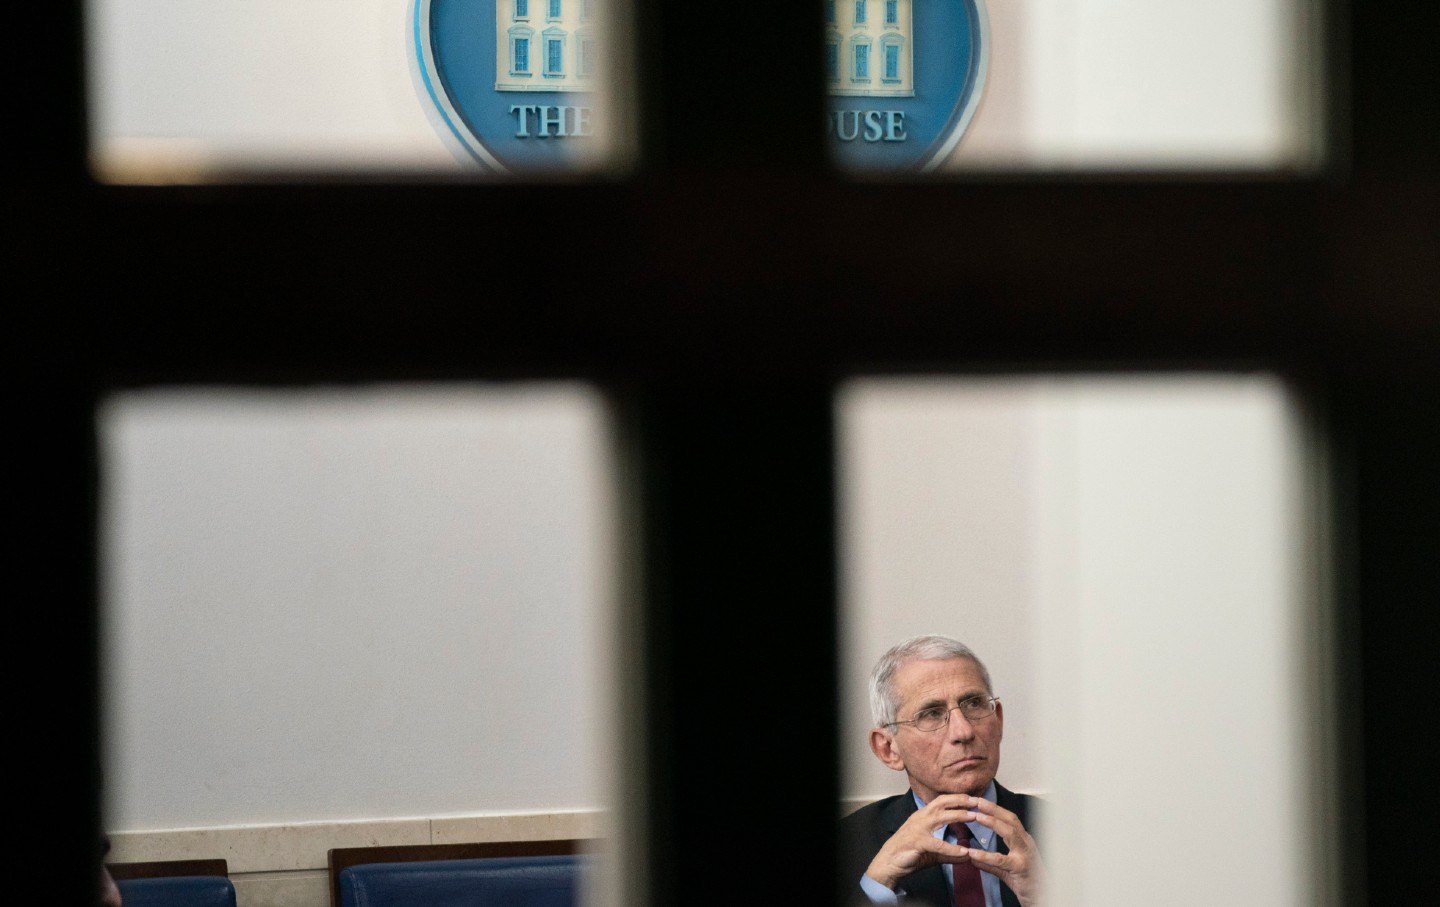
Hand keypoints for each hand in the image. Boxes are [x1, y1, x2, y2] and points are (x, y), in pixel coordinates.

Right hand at [863, 794, 978, 890]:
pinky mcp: (917, 842)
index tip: (973, 799)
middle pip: (942, 802)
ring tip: (974, 817)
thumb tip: (968, 855)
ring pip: (940, 817)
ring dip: (958, 815)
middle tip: (977, 801)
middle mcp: (921, 818)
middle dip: (960, 800)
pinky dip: (951, 848)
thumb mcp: (933, 852)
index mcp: (923, 816)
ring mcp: (918, 828)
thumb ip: (950, 853)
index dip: (957, 798)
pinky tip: (963, 851)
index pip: (941, 801)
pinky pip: (937, 844)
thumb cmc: (908, 853)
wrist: (888, 863)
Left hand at [963, 797, 1043, 906]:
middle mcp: (1026, 844)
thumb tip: (972, 857)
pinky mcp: (1021, 868)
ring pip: (1010, 833)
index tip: (981, 801)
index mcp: (1023, 841)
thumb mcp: (1006, 869)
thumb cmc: (1026, 881)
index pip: (1010, 819)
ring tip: (977, 816)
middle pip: (1011, 820)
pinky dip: (986, 855)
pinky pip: (1001, 860)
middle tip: (977, 801)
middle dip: (994, 809)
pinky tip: (973, 853)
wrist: (1041, 896)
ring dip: (993, 823)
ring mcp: (1025, 855)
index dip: (996, 809)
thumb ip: (989, 863)